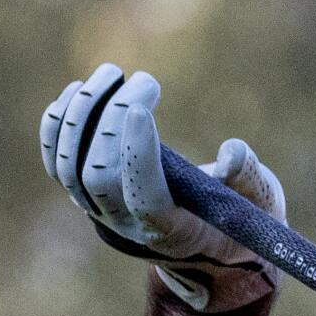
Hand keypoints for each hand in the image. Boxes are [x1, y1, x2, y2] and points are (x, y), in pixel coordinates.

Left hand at [40, 63, 284, 312]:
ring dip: (83, 113)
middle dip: (114, 119)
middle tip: (146, 81)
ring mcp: (101, 212)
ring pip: (71, 165)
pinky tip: (77, 91)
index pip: (143, 196)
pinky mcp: (86, 195)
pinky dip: (59, 125)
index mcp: (172, 232)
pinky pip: (57, 161)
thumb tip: (232, 152)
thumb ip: (247, 177)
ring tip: (112, 73)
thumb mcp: (258, 200)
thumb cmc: (238, 215)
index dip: (138, 153)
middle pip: (100, 174)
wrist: (207, 242)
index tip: (144, 107)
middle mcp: (128, 226)